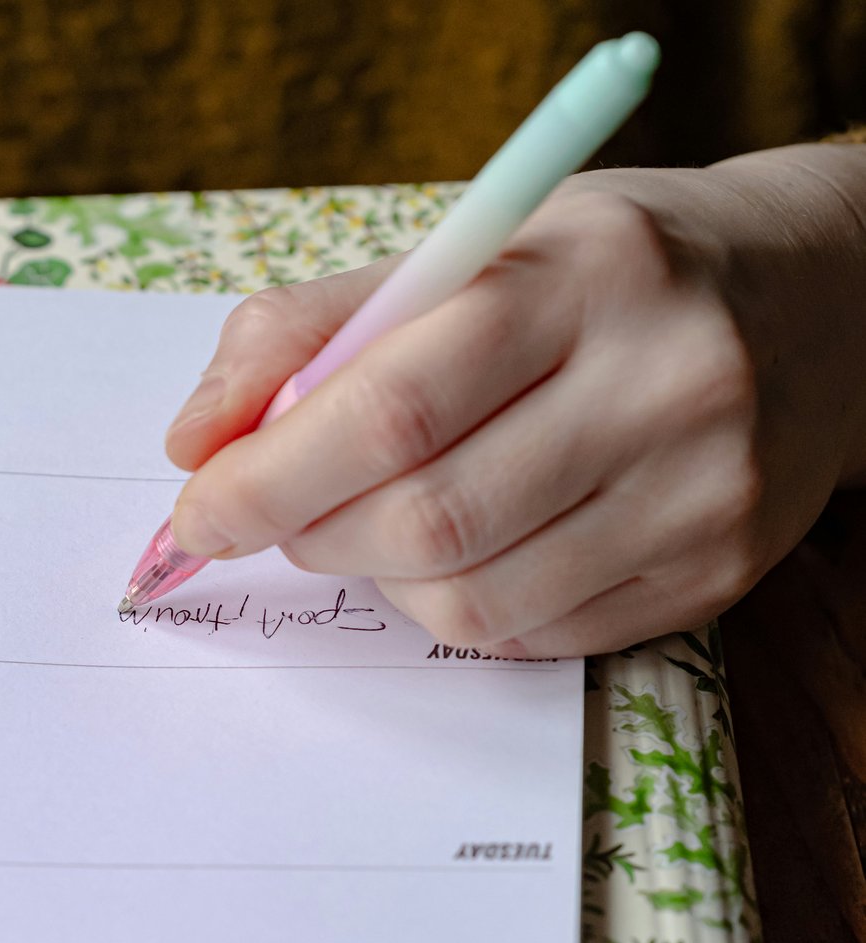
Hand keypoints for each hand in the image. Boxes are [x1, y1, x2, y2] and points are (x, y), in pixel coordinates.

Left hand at [162, 149, 865, 655]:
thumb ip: (312, 328)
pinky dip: (456, 604)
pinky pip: (527, 635)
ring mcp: (701, 492)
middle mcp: (663, 384)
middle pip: (423, 519)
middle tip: (278, 512)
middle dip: (309, 531)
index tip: (198, 507)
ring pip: (467, 598)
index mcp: (585, 278)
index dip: (266, 476)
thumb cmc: (602, 272)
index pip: (391, 407)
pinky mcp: (713, 574)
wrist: (818, 299)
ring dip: (377, 576)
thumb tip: (197, 440)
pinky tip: (468, 543)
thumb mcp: (467, 249)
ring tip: (380, 516)